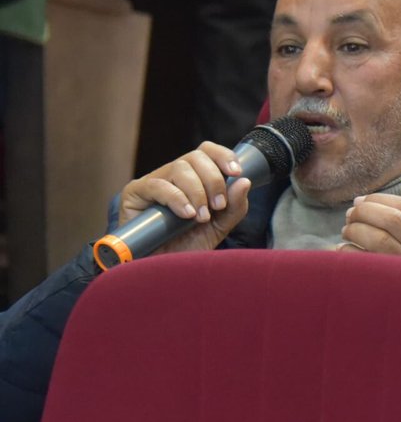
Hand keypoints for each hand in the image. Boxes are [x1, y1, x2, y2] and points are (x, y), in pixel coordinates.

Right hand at [116, 143, 252, 255]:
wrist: (161, 269)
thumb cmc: (187, 246)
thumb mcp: (218, 227)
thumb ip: (234, 206)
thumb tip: (244, 181)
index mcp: (194, 178)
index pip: (207, 152)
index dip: (223, 156)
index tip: (236, 172)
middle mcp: (173, 176)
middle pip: (196, 157)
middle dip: (213, 180)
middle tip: (218, 206)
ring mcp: (153, 183)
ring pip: (179, 168)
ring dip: (197, 192)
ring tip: (201, 217)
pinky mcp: (134, 193)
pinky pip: (158, 185)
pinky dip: (177, 198)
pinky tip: (187, 215)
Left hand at [337, 194, 400, 260]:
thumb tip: (361, 203)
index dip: (380, 200)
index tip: (361, 201)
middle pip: (393, 219)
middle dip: (365, 212)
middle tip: (350, 215)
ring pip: (379, 238)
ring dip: (355, 229)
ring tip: (347, 231)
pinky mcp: (393, 288)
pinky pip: (364, 262)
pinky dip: (348, 251)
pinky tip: (344, 251)